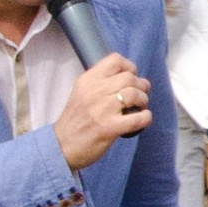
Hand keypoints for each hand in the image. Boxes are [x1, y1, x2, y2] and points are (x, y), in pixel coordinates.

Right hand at [55, 53, 151, 167]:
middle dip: (140, 85)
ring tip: (139, 107)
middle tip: (139, 95)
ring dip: (143, 100)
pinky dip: (146, 117)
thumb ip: (101, 82)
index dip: (129, 67)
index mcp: (87, 81)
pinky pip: (137, 118)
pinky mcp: (109, 128)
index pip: (115, 60)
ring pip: (134, 94)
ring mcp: (102, 110)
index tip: (131, 77)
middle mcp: (94, 92)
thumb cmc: (76, 120)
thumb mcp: (82, 93)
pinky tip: (143, 118)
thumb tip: (130, 76)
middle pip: (129, 77)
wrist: (62, 146)